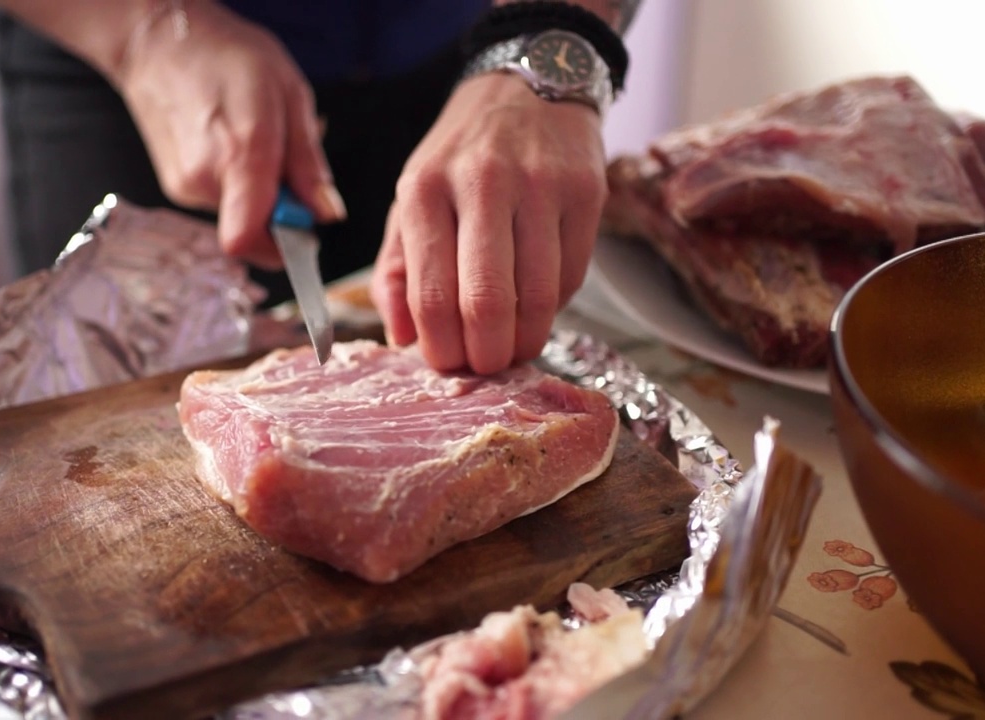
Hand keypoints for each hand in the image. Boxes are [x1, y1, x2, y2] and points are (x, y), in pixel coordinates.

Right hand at [115, 2, 345, 267]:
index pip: (248, 239)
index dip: (283, 249)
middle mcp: (204, 179)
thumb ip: (309, 163)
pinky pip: (223, 202)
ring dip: (260, 192)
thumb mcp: (290, 95)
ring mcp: (184, 186)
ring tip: (256, 141)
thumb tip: (327, 213)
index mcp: (239, 154)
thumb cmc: (226, 56)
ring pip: (241, 215)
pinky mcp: (177, 186)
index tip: (306, 228)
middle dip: (282, 208)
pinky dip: (239, 184)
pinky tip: (234, 143)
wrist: (159, 42)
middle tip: (285, 162)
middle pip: (256, 229)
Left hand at [371, 73, 606, 374]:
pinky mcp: (585, 193)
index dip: (442, 348)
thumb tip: (402, 338)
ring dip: (526, 342)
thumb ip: (398, 269)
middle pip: (487, 302)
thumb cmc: (462, 157)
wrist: (527, 89)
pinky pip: (572, 278)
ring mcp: (540, 186)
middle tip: (485, 367)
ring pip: (539, 297)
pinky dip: (554, 307)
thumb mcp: (413, 199)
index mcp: (425, 190)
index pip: (432, 294)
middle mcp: (482, 184)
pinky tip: (538, 303)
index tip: (448, 365)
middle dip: (487, 356)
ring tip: (514, 349)